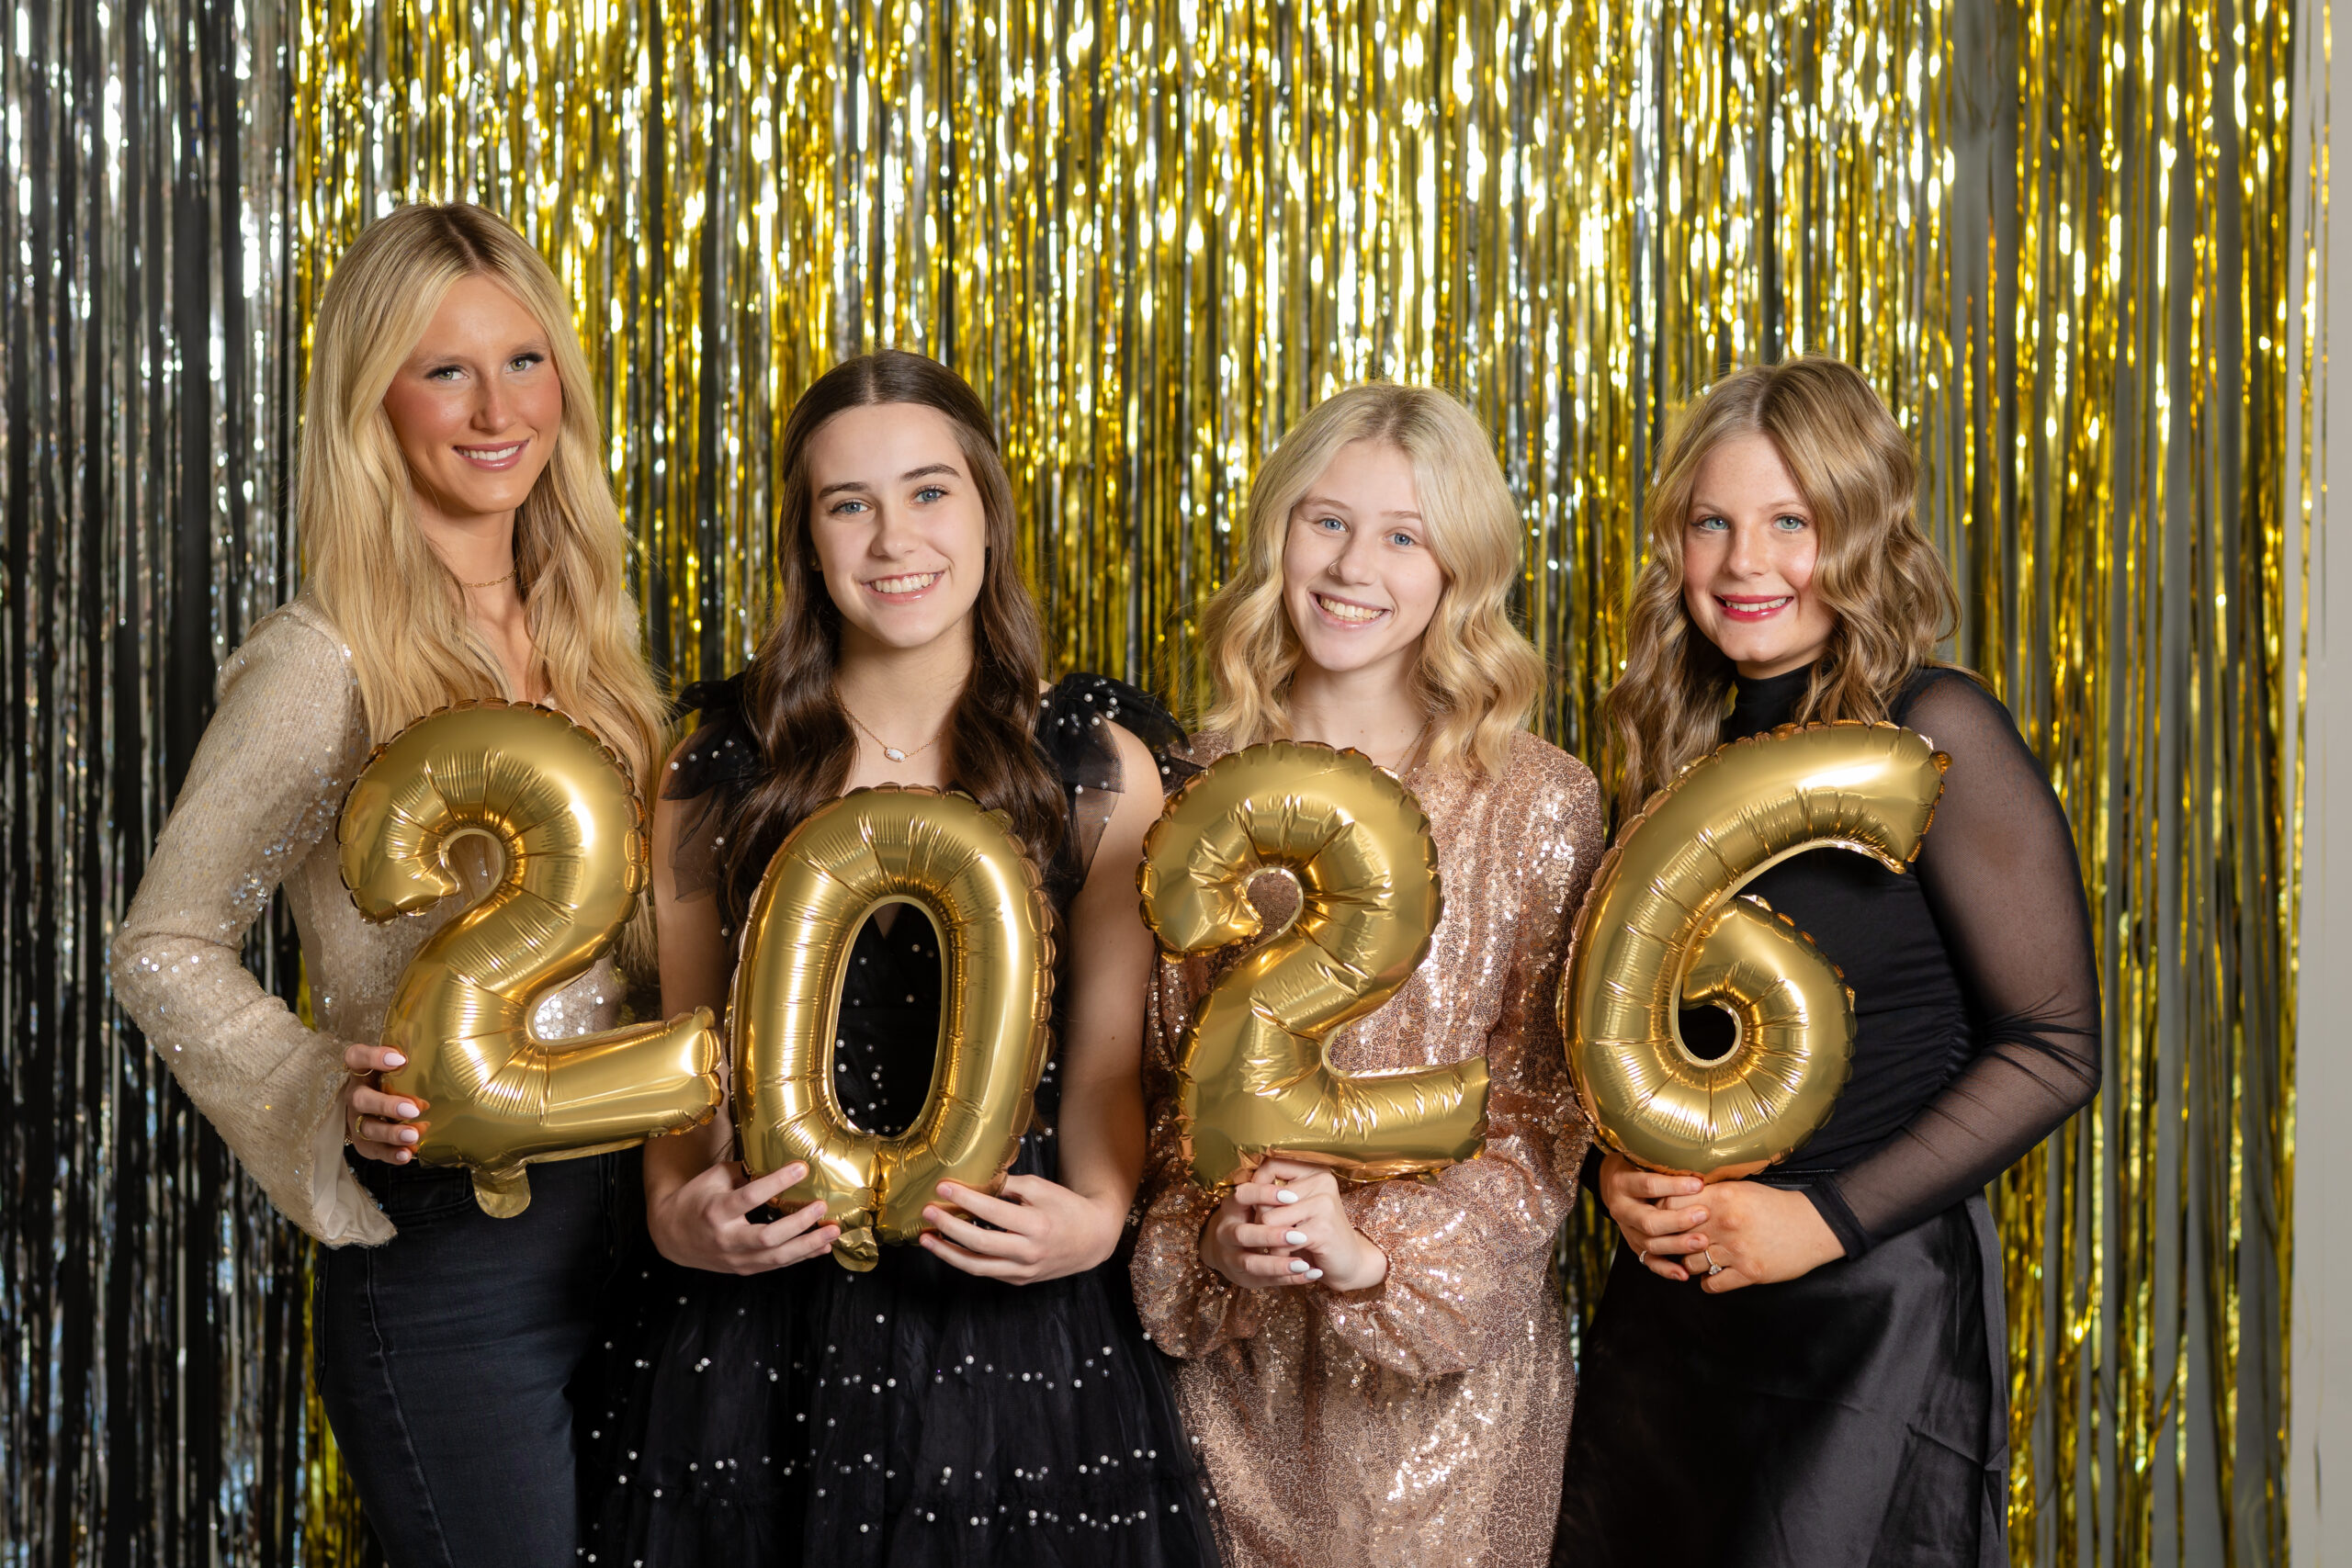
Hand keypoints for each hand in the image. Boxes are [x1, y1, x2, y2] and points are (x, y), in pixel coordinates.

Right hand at [342, 1043, 426, 1164]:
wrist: (373, 1108)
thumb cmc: (392, 1082)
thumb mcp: (397, 1070)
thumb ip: (413, 1066)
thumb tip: (444, 1067)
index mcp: (362, 1071)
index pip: (356, 1057)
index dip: (374, 1057)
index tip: (400, 1059)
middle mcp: (355, 1094)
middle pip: (361, 1099)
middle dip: (387, 1105)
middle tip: (412, 1110)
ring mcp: (356, 1119)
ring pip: (367, 1128)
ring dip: (391, 1133)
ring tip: (414, 1134)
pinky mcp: (362, 1141)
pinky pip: (373, 1149)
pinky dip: (391, 1154)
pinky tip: (408, 1153)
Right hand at [647, 1159, 839, 1274]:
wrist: (670, 1235)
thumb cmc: (695, 1199)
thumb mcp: (713, 1178)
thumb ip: (744, 1172)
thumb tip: (778, 1161)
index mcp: (716, 1211)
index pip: (750, 1197)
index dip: (777, 1182)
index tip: (802, 1167)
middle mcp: (726, 1238)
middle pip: (767, 1237)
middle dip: (799, 1223)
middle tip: (823, 1206)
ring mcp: (735, 1258)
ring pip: (776, 1258)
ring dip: (808, 1245)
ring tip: (833, 1231)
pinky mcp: (743, 1269)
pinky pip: (776, 1265)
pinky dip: (801, 1257)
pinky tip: (822, 1247)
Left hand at [918, 1175, 1123, 1283]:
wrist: (1093, 1239)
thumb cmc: (1067, 1208)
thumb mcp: (1042, 1188)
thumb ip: (1008, 1186)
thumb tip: (975, 1180)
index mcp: (1038, 1225)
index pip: (994, 1212)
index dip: (965, 1199)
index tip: (943, 1187)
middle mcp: (1030, 1252)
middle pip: (980, 1243)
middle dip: (949, 1227)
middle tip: (927, 1211)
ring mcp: (1024, 1271)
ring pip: (977, 1267)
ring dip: (947, 1253)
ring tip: (926, 1238)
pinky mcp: (1020, 1280)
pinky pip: (987, 1271)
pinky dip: (965, 1259)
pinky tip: (949, 1246)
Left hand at [1201, 1159, 1387, 1292]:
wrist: (1347, 1262)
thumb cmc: (1316, 1234)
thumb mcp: (1297, 1208)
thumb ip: (1275, 1194)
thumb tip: (1241, 1190)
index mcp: (1315, 1171)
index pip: (1272, 1165)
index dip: (1256, 1185)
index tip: (1256, 1204)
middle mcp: (1322, 1181)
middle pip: (1266, 1196)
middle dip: (1262, 1220)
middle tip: (1278, 1234)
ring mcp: (1324, 1204)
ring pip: (1269, 1218)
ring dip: (1270, 1240)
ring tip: (1285, 1247)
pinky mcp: (1322, 1229)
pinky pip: (1281, 1240)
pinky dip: (1280, 1254)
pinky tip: (1293, 1258)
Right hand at [1598, 1150, 1710, 1282]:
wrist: (1615, 1183)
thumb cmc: (1639, 1167)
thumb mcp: (1645, 1159)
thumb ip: (1667, 1165)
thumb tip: (1703, 1166)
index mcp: (1623, 1183)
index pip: (1648, 1185)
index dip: (1674, 1186)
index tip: (1700, 1183)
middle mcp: (1621, 1209)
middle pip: (1648, 1221)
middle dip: (1678, 1221)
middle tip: (1704, 1215)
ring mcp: (1626, 1230)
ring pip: (1650, 1244)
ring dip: (1677, 1245)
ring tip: (1703, 1243)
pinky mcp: (1633, 1245)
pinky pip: (1649, 1262)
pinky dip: (1666, 1269)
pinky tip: (1684, 1274)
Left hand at [1673, 1178, 1844, 1293]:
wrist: (1813, 1226)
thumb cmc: (1775, 1205)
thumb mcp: (1741, 1189)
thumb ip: (1711, 1193)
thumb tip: (1678, 1196)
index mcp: (1721, 1197)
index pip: (1671, 1205)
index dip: (1664, 1212)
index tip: (1666, 1218)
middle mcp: (1724, 1223)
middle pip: (1676, 1235)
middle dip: (1673, 1240)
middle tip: (1675, 1243)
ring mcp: (1735, 1250)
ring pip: (1690, 1263)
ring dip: (1691, 1263)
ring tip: (1698, 1259)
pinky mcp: (1749, 1272)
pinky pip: (1712, 1284)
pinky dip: (1709, 1282)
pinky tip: (1714, 1275)